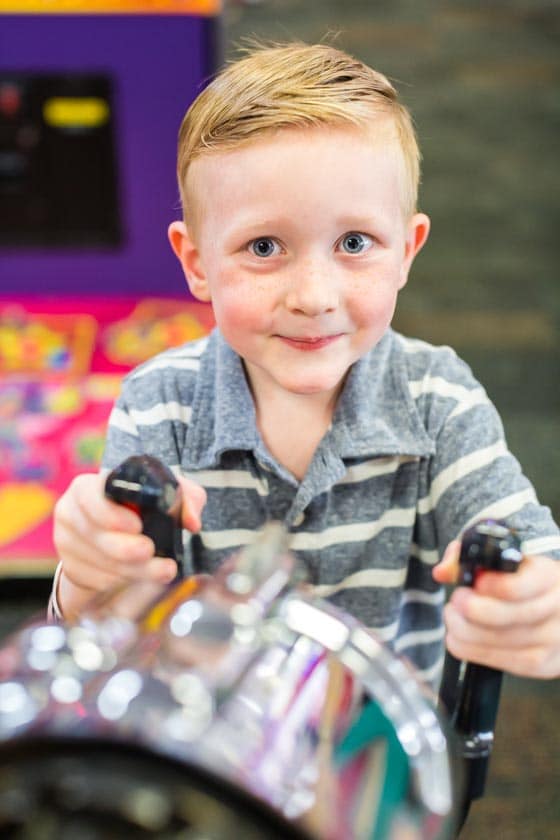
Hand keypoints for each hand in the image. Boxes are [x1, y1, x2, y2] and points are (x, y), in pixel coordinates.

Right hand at [53, 471, 206, 620]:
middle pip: (93, 533)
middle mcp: (71, 511)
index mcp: (89, 486)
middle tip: (149, 551)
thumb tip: (192, 522)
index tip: (137, 525)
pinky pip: (93, 580)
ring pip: (96, 560)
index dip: (110, 513)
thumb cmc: (146, 505)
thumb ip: (187, 498)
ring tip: (161, 570)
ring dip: (130, 570)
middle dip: (123, 547)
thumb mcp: (170, 493)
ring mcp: (67, 541)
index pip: (89, 496)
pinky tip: (139, 577)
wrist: (123, 530)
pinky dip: (120, 581)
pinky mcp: (71, 567)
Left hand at [433, 541, 559, 677]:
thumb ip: (469, 558)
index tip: (473, 583)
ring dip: (465, 631)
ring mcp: (553, 640)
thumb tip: (442, 572)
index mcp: (549, 576)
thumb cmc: (523, 580)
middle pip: (506, 616)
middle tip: (457, 600)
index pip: (517, 586)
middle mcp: (556, 609)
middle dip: (471, 609)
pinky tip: (461, 638)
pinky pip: (503, 662)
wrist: (556, 612)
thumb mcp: (503, 560)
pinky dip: (472, 651)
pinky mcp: (544, 664)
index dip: (489, 586)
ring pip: (501, 642)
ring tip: (454, 617)